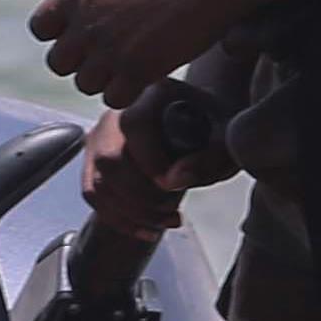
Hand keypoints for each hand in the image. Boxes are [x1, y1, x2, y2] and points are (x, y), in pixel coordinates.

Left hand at [28, 0, 263, 105]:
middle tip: (109, 53)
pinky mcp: (140, 69)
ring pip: (86, 83)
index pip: (41, 27)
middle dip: (80, 60)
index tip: (84, 32)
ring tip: (131, 64)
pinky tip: (147, 75)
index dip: (59, 33)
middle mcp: (88, 22)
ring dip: (105, 78)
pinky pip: (115, 98)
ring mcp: (112, 48)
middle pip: (59, 63)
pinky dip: (128, 91)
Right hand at [75, 92, 212, 239]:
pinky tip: (148, 228)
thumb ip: (208, 158)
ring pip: (98, 182)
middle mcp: (119, 110)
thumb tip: (174, 179)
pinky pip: (93, 193)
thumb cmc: (217, 129)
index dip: (150, 162)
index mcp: (152, 93)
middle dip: (141, 196)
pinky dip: (118, 218)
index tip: (173, 187)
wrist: (204, 124)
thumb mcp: (228, 141)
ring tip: (167, 219)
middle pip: (109, 159)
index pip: (134, 126)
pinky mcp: (96, 157)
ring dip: (132, 213)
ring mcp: (102, 134)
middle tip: (172, 208)